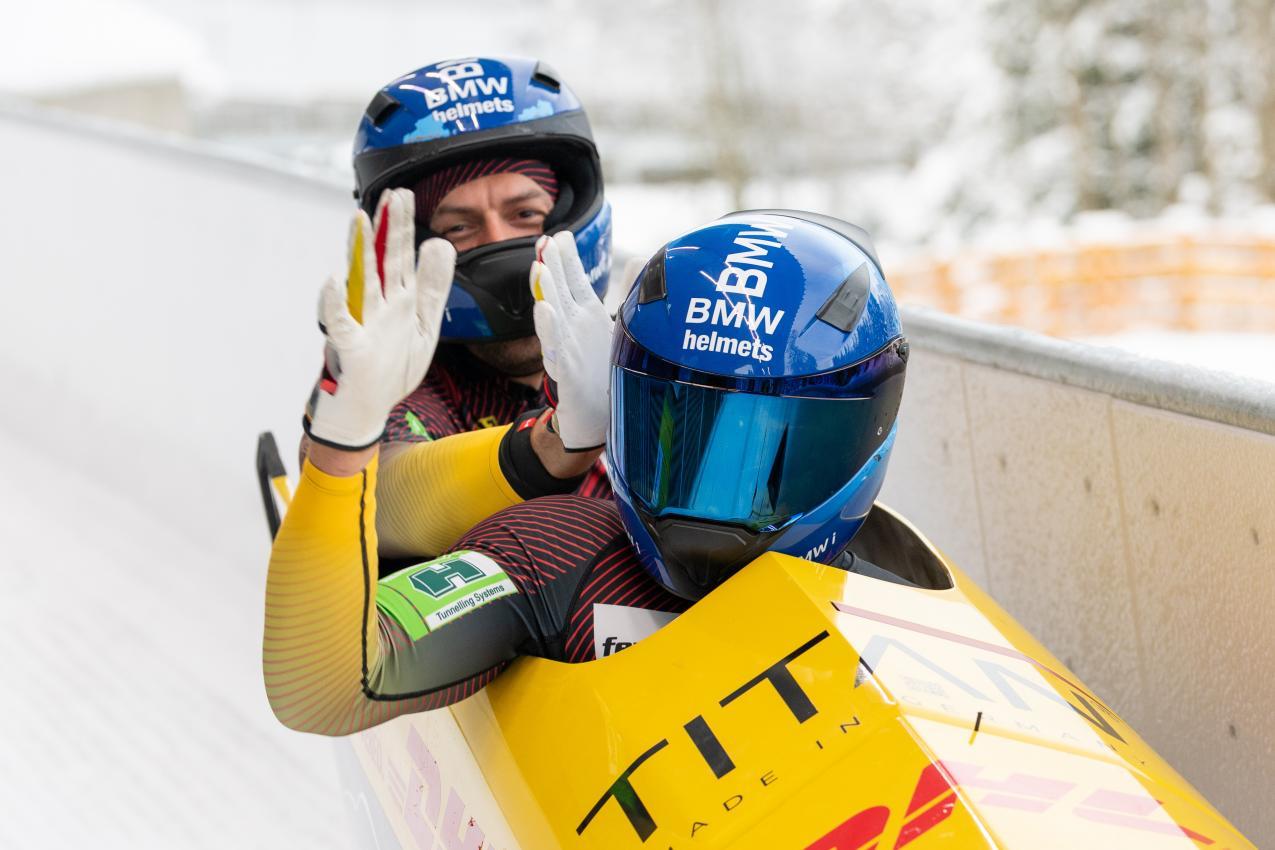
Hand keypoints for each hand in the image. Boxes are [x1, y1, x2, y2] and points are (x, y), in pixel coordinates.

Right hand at [304, 189, 455, 450]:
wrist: (369, 407)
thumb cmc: (391, 365)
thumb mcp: (424, 324)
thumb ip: (434, 286)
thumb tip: (442, 243)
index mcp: (398, 299)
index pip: (400, 255)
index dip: (403, 226)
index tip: (404, 194)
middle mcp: (379, 306)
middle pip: (383, 260)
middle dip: (388, 228)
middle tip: (393, 193)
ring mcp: (364, 324)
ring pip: (362, 283)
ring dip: (359, 251)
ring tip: (360, 220)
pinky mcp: (352, 348)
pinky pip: (341, 324)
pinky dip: (335, 304)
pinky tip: (333, 280)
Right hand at [530, 232, 613, 450]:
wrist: (597, 418)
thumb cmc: (603, 372)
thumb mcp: (619, 330)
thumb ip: (626, 295)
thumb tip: (636, 260)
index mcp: (586, 317)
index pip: (575, 282)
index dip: (567, 260)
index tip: (560, 236)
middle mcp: (572, 330)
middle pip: (559, 294)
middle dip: (552, 268)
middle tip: (544, 243)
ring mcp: (567, 351)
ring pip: (553, 319)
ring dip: (545, 294)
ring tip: (540, 269)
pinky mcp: (568, 376)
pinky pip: (557, 352)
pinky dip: (550, 333)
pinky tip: (545, 312)